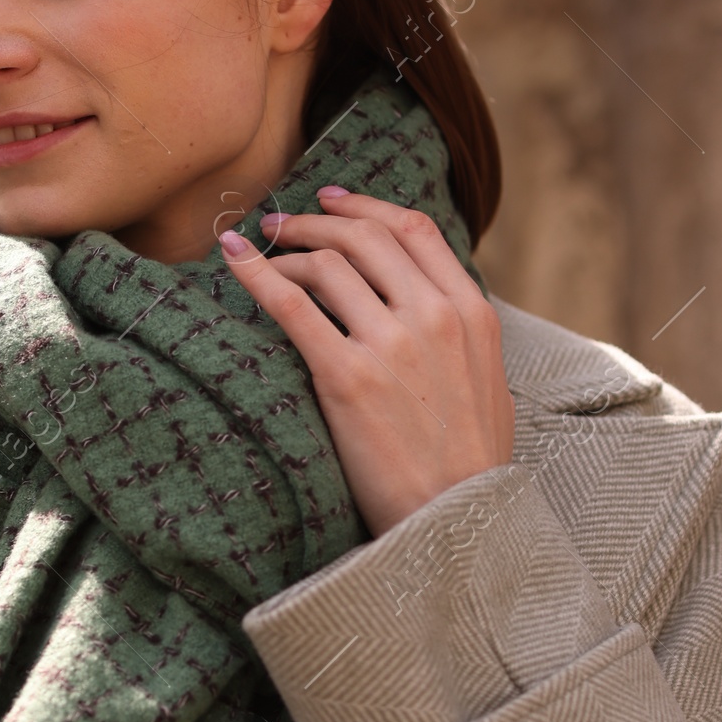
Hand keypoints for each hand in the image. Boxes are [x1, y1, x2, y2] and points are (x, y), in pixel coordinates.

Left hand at [219, 186, 513, 536]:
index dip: (367, 206)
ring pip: (328, 265)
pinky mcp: (347, 378)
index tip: (332, 198)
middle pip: (365, 237)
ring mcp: (391, 345)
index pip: (415, 231)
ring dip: (287, 252)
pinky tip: (233, 260)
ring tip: (261, 256)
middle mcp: (434, 317)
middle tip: (280, 222)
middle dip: (316, 220)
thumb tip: (426, 302)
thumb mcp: (487, 385)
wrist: (455, 523)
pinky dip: (257, 274)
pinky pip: (292, 306)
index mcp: (472, 314)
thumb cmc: (467, 466)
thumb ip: (459, 335)